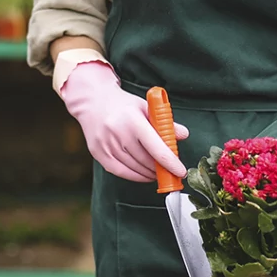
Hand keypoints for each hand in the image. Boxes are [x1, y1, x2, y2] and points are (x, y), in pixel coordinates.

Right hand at [59, 61, 187, 181]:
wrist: (92, 101)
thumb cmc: (123, 105)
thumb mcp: (146, 107)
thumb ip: (165, 122)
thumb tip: (183, 135)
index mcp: (133, 119)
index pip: (156, 148)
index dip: (170, 163)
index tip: (180, 171)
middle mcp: (118, 133)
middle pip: (145, 161)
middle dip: (161, 169)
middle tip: (171, 171)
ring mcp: (106, 144)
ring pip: (134, 168)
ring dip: (149, 174)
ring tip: (158, 172)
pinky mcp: (98, 153)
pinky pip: (120, 172)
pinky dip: (135, 176)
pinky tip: (143, 174)